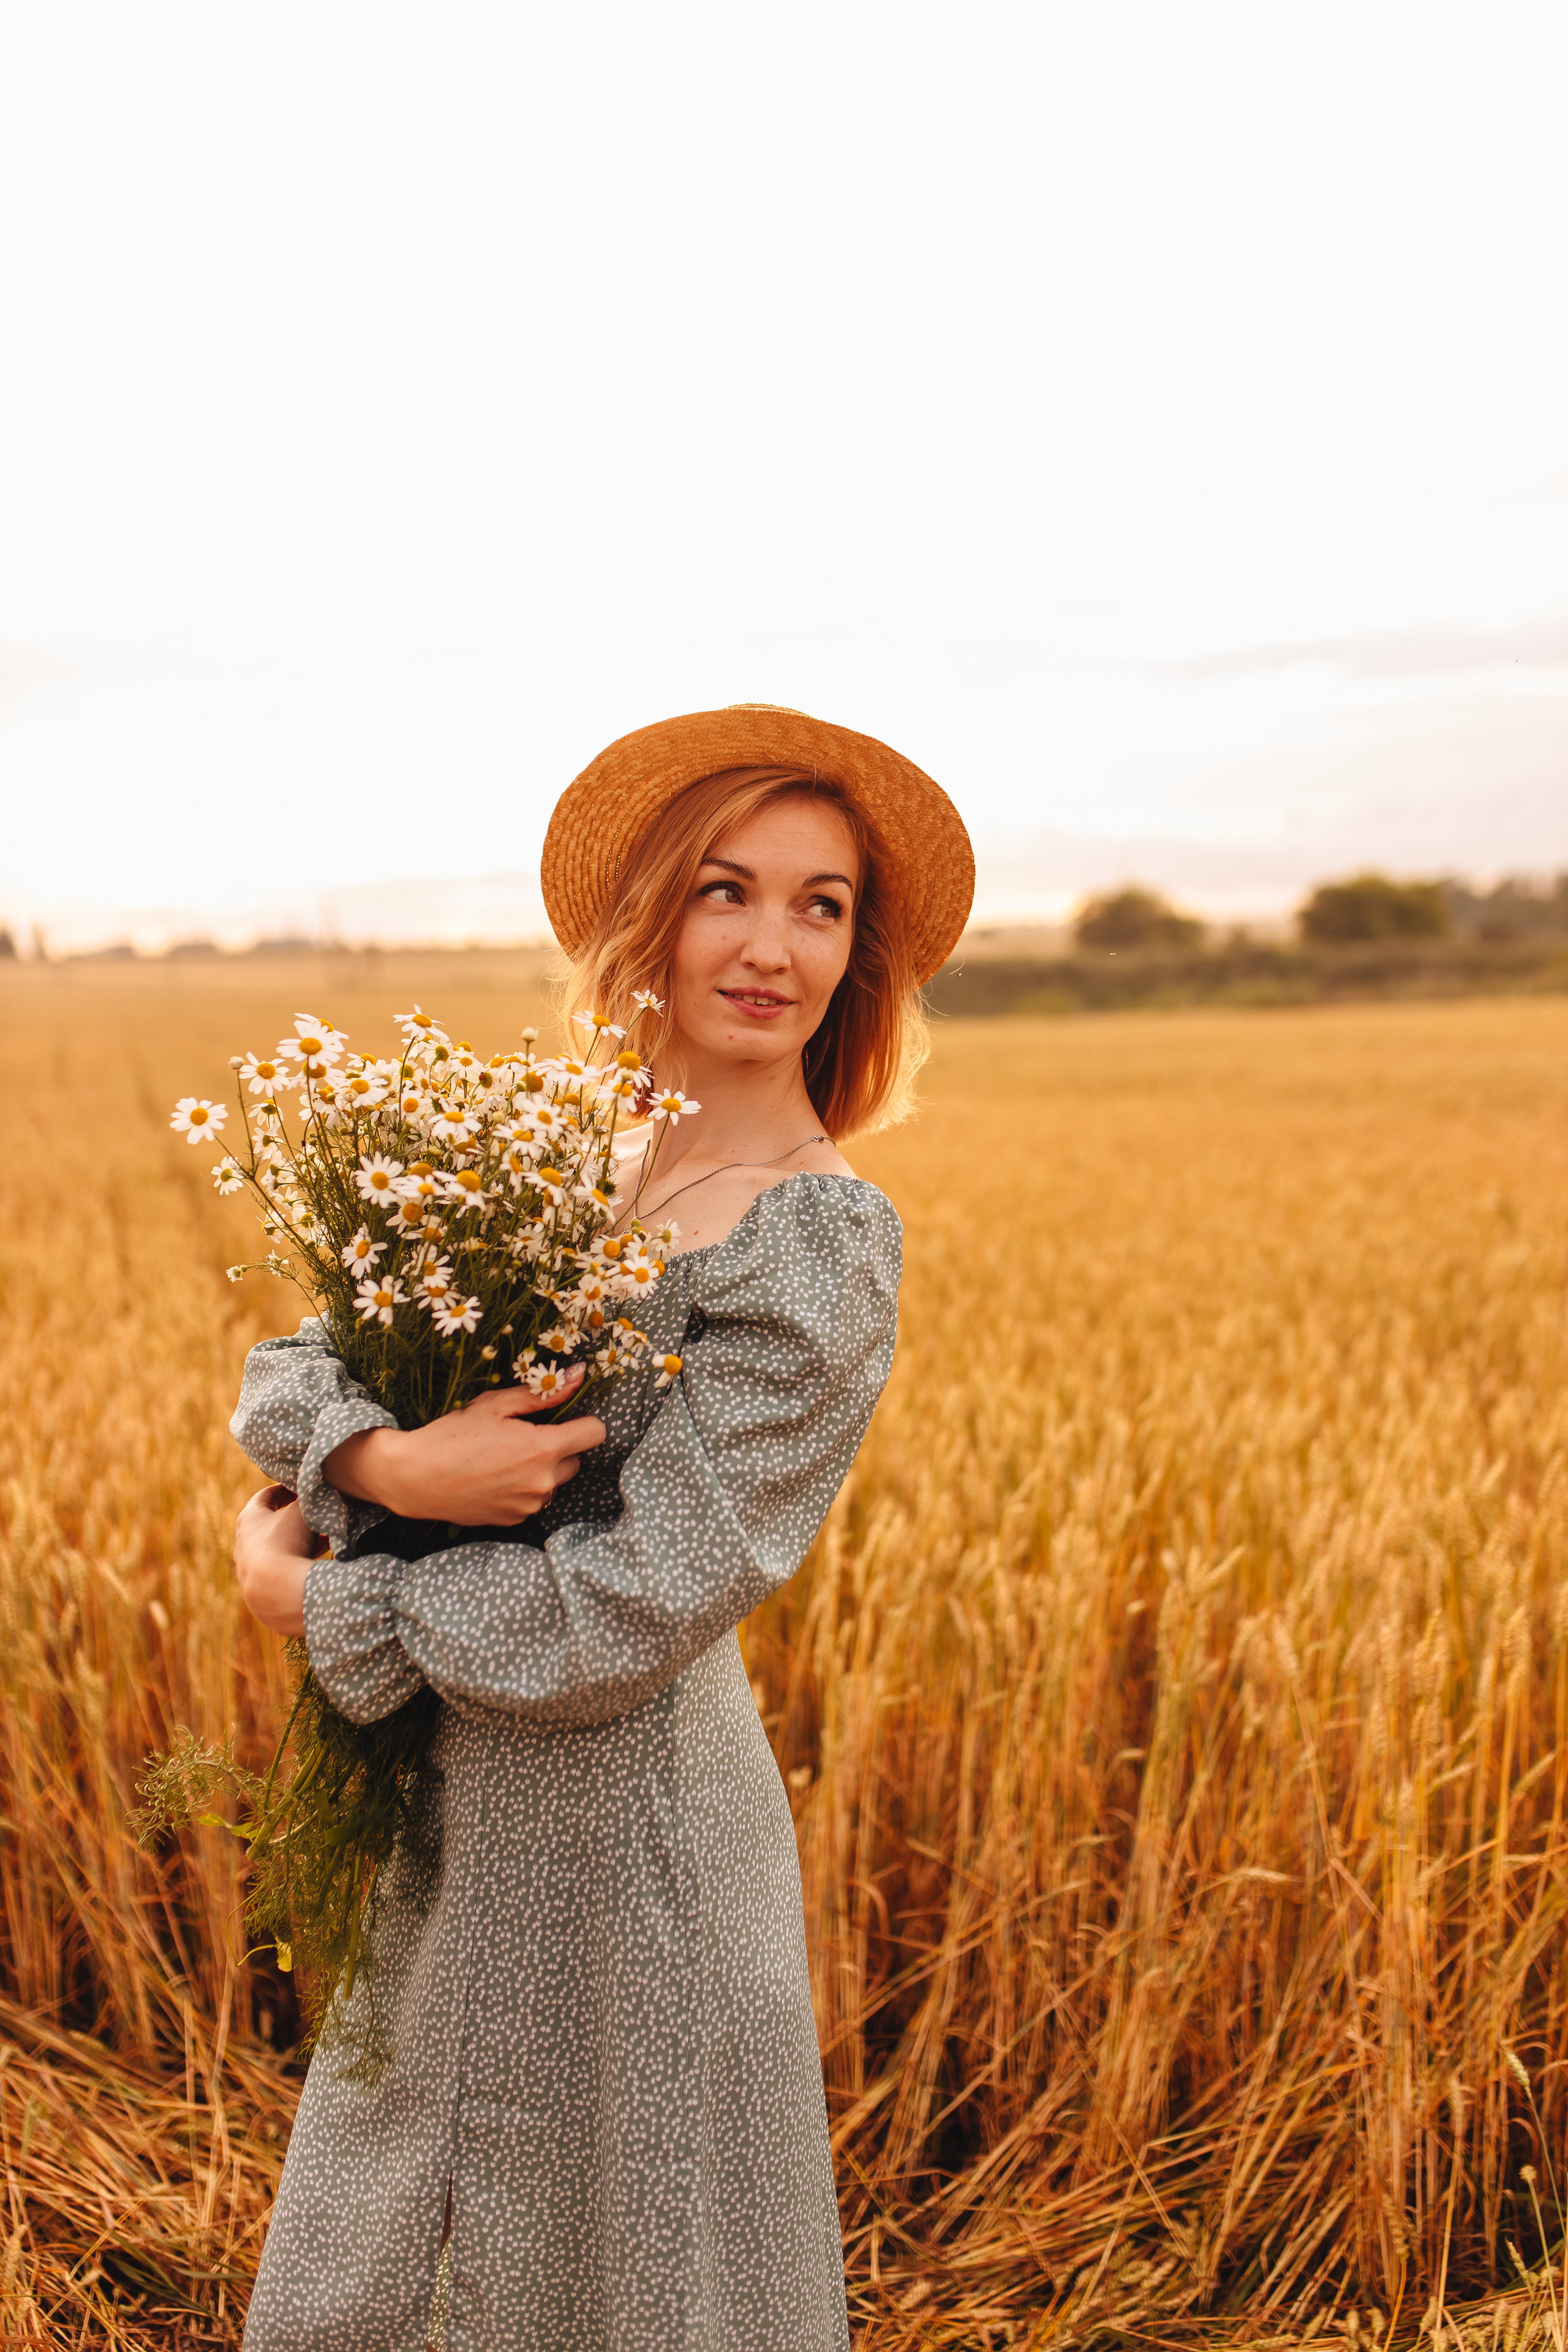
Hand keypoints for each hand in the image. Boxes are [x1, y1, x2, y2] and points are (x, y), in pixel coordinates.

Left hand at [235, 1484, 324, 1638]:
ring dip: (299, 1543)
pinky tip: (317, 1563)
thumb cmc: (286, 1542)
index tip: (300, 1489)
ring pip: (278, 1549)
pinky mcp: (260, 1591)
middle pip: (271, 1524)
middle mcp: (243, 1543)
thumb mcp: (302, 1510)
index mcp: (248, 1519)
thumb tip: (318, 1488)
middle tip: (316, 1516)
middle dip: (295, 1519)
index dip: (285, 1490)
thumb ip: (310, 1496)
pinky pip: (281, 1571)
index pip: (266, 1497)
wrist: (277, 1591)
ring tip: (325, 1540)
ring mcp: (249, 1570)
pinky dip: (296, 1563)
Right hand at [323, 1374, 606, 1526]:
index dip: (582, 1422)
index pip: (595, 1434)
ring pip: (554, 1482)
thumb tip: (579, 1375)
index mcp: (543, 1449)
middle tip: (522, 1437)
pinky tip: (492, 1478)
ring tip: (502, 1458)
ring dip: (541, 1469)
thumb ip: (543, 1393)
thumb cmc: (451, 1435)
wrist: (412, 1478)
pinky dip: (522, 1489)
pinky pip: (532, 1500)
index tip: (564, 1418)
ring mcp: (528, 1506)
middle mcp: (543, 1482)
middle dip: (558, 1447)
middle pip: (576, 1459)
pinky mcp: (513, 1520)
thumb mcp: (496, 1405)